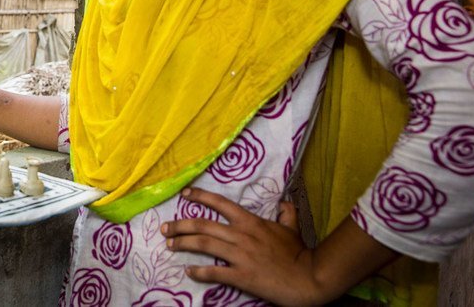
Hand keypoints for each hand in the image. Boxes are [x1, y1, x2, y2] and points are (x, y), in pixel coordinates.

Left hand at [160, 187, 330, 306]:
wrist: (308, 278)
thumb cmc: (299, 253)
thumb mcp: (291, 228)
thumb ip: (286, 213)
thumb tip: (284, 203)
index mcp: (250, 222)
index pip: (220, 203)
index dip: (199, 197)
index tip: (184, 194)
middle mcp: (241, 235)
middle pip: (202, 225)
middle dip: (180, 225)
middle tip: (165, 228)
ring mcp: (240, 255)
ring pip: (203, 244)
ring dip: (183, 243)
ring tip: (170, 245)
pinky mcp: (242, 276)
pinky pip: (214, 272)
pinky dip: (199, 271)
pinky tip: (189, 271)